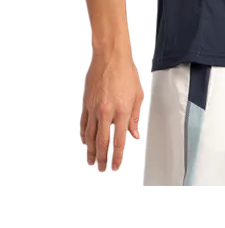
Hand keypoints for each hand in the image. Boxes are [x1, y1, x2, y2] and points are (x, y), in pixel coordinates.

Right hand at [80, 54, 144, 172]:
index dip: (116, 156)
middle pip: (103, 142)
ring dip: (91, 151)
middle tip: (103, 169)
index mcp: (122, 110)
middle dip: (103, 158)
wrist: (110, 57)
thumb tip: (135, 135)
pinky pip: (84, 124)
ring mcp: (94, 108)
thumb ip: (136, 117)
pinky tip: (85, 143)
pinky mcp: (86, 103)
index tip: (115, 166)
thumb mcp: (138, 95)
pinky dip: (84, 135)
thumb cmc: (126, 73)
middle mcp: (106, 112)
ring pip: (91, 136)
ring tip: (92, 162)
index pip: (118, 140)